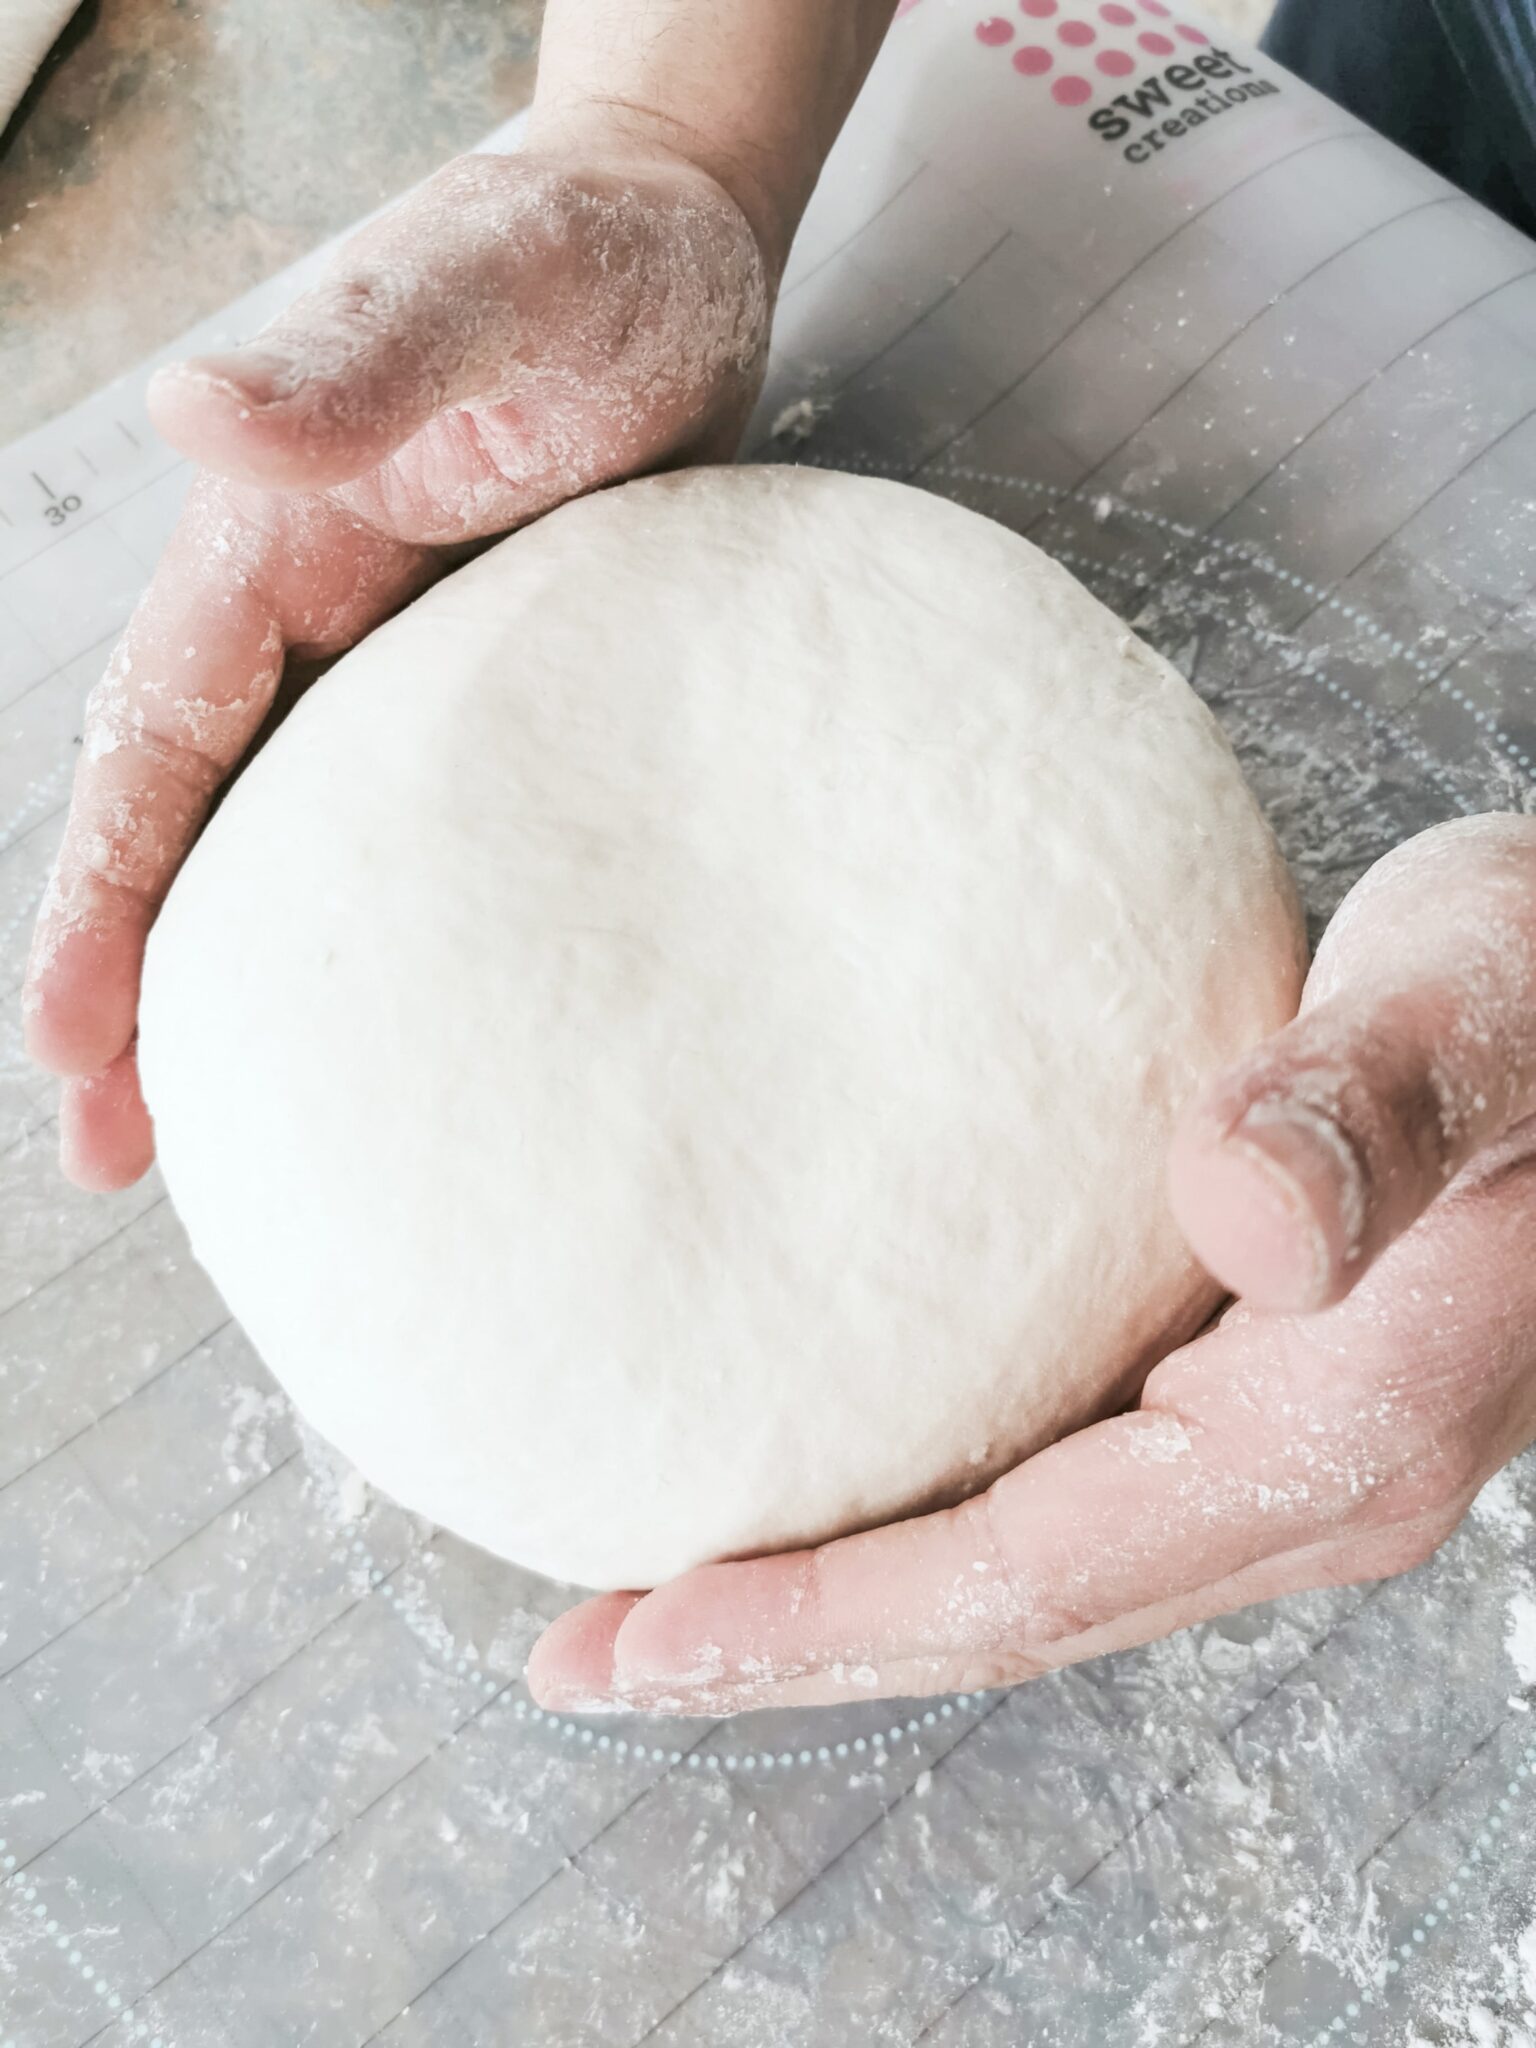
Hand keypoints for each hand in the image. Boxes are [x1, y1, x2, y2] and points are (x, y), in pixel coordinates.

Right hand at [24, 144, 768, 1188]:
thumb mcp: (491, 284)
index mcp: (273, 544)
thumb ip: (361, 350)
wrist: (680, 253)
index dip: (107, 894)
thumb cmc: (591, 258)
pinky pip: (408, 827)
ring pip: (289, 840)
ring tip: (233, 1138)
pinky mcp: (486, 690)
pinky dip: (376, 926)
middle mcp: (307, 617)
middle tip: (113, 1154)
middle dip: (140, 984)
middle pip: (193, 822)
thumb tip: (194, 410)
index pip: (160, 742)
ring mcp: (392, 660)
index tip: (69, 1042)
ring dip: (251, 980)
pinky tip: (403, 1014)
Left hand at [528, 814, 1535, 1714]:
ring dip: (832, 1595)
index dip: (825, 1619)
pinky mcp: (1241, 1393)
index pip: (1028, 1578)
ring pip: (1015, 1573)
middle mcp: (1299, 1484)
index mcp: (1336, 1434)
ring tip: (655, 1593)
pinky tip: (817, 1473)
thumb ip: (1374, 1107)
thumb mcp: (1484, 1003)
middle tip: (583, 1651)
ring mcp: (1271, 1452)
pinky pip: (1045, 1495)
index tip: (638, 1636)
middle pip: (996, 1615)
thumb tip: (1245, 1208)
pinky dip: (911, 1516)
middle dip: (783, 1643)